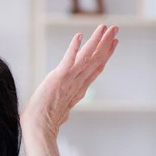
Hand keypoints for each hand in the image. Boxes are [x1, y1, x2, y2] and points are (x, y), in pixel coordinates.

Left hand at [21, 24, 118, 140]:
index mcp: (78, 90)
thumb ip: (63, 107)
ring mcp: (68, 80)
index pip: (95, 69)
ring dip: (96, 41)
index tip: (113, 44)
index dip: (105, 55)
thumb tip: (63, 113)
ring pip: (86, 57)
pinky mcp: (57, 78)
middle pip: (95, 60)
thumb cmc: (44, 123)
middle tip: (115, 29)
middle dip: (106, 44)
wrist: (39, 128)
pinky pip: (68, 60)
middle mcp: (77, 83)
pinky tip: (79, 36)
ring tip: (105, 27)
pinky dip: (74, 47)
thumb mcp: (59, 112)